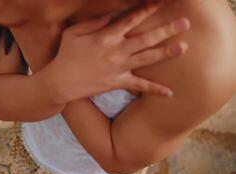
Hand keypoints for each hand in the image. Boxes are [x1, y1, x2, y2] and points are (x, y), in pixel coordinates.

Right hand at [43, 0, 189, 103]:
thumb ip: (92, 22)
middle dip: (166, 29)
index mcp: (105, 36)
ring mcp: (118, 68)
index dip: (147, 8)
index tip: (161, 1)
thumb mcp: (73, 33)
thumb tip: (110, 16)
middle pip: (146, 38)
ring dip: (166, 53)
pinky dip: (154, 89)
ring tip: (184, 47)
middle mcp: (116, 51)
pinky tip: (170, 92)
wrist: (61, 82)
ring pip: (147, 59)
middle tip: (185, 23)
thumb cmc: (65, 55)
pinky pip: (139, 86)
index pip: (130, 19)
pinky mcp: (117, 82)